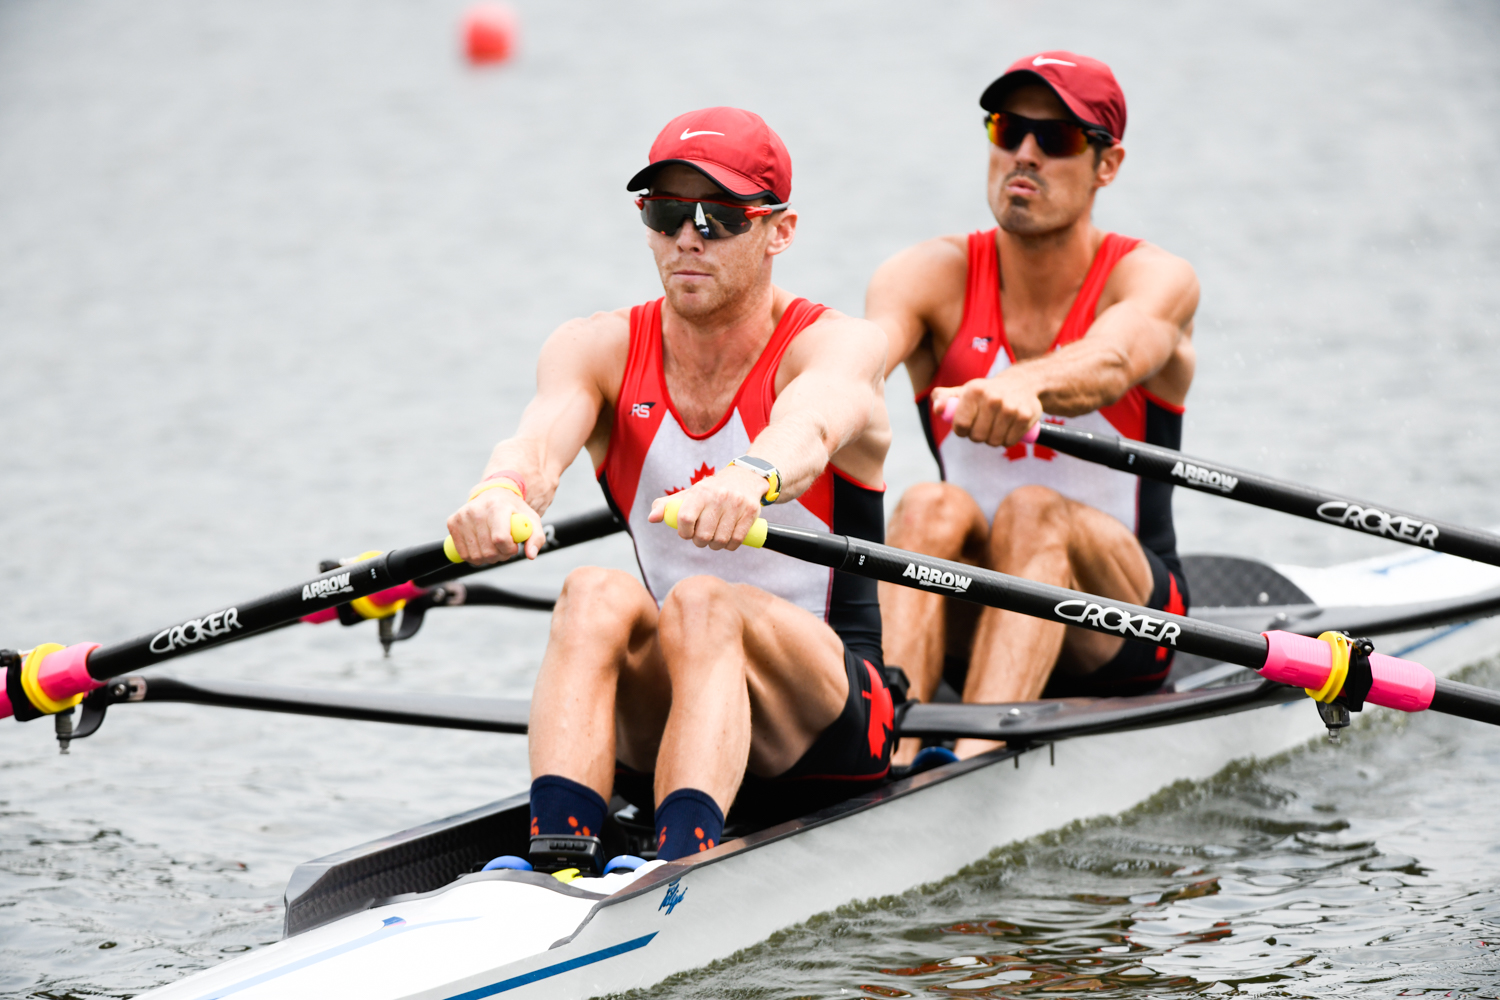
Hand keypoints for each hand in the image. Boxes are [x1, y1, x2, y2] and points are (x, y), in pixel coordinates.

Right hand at [446, 483, 543, 563]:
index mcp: (497, 506)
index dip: (509, 549)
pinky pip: (463, 554)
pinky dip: (474, 556)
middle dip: (500, 555)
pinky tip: (482, 546)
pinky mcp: (452, 522)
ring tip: (494, 547)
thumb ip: (536, 538)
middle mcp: (476, 509)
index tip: (514, 546)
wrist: (493, 494)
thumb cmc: (514, 510)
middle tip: (505, 548)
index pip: (500, 539)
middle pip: (488, 551)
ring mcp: (462, 516)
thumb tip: (530, 555)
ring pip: (475, 555)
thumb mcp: (531, 520)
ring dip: (487, 558)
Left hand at [648, 464, 766, 549]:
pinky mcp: (751, 512)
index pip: (685, 518)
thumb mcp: (689, 494)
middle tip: (701, 538)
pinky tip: (727, 540)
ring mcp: (736, 504)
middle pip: (704, 535)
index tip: (686, 533)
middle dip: (700, 542)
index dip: (684, 532)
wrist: (744, 477)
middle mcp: (719, 496)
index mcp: (700, 491)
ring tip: (714, 539)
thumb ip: (667, 506)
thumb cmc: (711, 491)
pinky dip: (730, 546)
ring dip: (715, 546)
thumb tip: (651, 519)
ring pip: (721, 540)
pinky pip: (737, 540)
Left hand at [932, 371, 1041, 447]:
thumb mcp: (964, 391)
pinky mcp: (1025, 417)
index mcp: (974, 391)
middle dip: (977, 435)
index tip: (965, 426)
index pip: (960, 425)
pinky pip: (1009, 442)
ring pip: (993, 441)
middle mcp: (993, 398)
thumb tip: (938, 408)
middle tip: (982, 425)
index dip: (961, 430)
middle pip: (977, 436)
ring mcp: (1010, 408)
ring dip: (992, 439)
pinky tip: (1007, 427)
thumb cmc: (986, 392)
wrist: (1022, 383)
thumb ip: (943, 398)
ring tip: (995, 425)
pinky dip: (1006, 440)